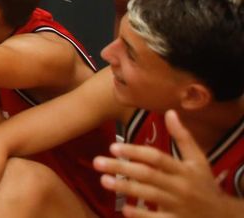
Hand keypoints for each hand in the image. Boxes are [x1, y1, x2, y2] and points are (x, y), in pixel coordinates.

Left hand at [95, 109, 243, 217]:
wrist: (222, 216)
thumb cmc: (205, 184)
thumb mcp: (198, 160)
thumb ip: (183, 137)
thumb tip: (170, 112)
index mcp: (184, 169)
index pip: (157, 158)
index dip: (135, 151)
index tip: (113, 147)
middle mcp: (180, 186)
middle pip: (148, 175)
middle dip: (122, 168)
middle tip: (97, 162)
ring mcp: (178, 205)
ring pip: (149, 195)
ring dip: (125, 188)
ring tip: (104, 180)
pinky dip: (141, 215)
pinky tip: (124, 209)